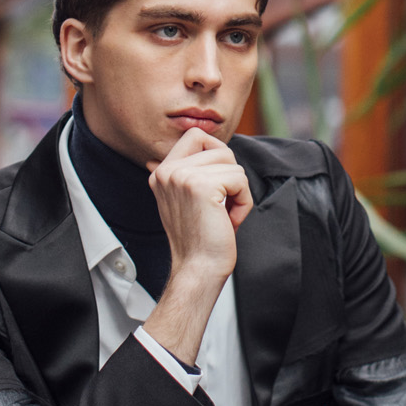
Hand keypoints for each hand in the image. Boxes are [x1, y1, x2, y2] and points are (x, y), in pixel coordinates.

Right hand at [141, 129, 252, 364]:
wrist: (198, 270)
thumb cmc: (199, 239)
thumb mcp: (184, 199)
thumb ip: (188, 172)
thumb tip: (202, 140)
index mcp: (161, 172)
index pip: (195, 135)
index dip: (216, 154)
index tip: (216, 187)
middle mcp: (168, 171)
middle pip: (220, 149)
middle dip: (230, 177)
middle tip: (221, 206)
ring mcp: (183, 176)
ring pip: (232, 164)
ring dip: (238, 192)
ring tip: (223, 215)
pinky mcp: (202, 186)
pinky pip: (240, 180)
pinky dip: (243, 202)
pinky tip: (228, 220)